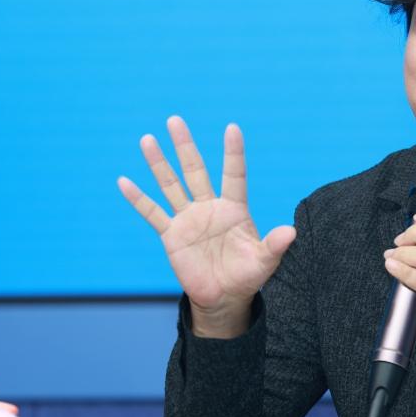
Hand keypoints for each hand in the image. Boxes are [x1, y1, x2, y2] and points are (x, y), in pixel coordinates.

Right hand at [117, 116, 294, 337]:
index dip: (233, 153)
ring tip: (148, 139)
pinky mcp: (172, 235)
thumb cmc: (247, 276)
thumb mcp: (264, 261)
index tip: (232, 128)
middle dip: (185, 146)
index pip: (234, 175)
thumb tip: (291, 232)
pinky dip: (138, 199)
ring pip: (171, 185)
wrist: (223, 297)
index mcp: (234, 209)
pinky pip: (152, 213)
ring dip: (159, 163)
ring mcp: (188, 219)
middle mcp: (209, 207)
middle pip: (195, 170)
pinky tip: (124, 181)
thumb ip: (275, 245)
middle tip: (175, 120)